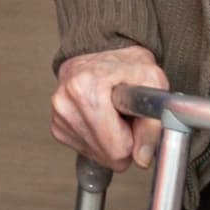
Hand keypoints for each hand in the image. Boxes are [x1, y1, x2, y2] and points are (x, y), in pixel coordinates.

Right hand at [51, 44, 169, 168]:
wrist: (103, 51)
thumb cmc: (127, 65)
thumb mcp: (153, 82)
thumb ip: (153, 123)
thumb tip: (141, 158)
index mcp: (84, 89)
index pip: (116, 147)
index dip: (134, 138)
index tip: (134, 117)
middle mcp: (65, 102)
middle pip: (106, 154)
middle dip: (122, 142)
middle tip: (125, 116)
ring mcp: (57, 115)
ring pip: (96, 155)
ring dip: (110, 140)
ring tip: (113, 114)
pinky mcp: (56, 126)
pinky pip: (86, 150)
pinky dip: (98, 139)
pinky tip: (101, 119)